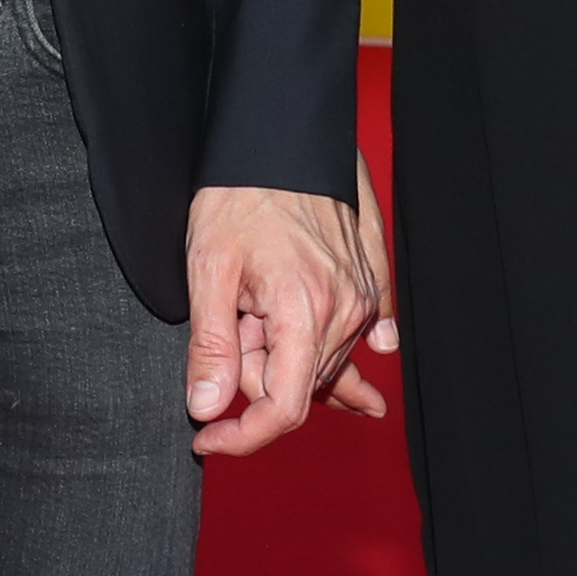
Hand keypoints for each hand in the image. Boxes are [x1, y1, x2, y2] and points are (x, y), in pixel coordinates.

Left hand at [182, 185, 383, 455]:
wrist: (280, 136)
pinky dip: (340, 359)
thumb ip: (210, 345)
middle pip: (295, 383)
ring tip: (255, 299)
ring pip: (316, 362)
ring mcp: (362, 297)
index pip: (285, 407)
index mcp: (305, 310)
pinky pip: (356, 341)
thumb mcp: (208, 267)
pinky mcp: (369, 285)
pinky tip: (358, 384)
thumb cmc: (239, 192)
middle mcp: (345, 310)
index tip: (207, 439)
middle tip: (228, 314)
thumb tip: (208, 408)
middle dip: (252, 368)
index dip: (242, 436)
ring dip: (279, 348)